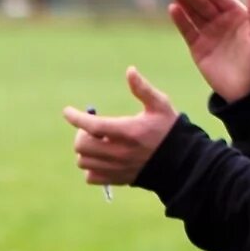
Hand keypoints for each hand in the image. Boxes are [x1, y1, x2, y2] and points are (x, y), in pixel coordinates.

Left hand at [62, 69, 178, 186]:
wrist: (182, 161)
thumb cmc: (168, 129)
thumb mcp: (160, 105)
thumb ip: (143, 89)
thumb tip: (130, 70)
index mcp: (128, 131)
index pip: (93, 126)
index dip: (76, 118)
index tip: (67, 111)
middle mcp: (119, 152)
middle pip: (82, 145)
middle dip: (81, 134)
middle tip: (91, 129)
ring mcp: (117, 168)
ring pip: (83, 161)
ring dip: (85, 150)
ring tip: (97, 143)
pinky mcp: (117, 179)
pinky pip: (90, 177)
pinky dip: (90, 167)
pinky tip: (101, 158)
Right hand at [166, 0, 249, 102]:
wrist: (247, 92)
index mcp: (239, 15)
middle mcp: (222, 22)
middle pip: (203, 3)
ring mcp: (209, 34)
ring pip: (193, 14)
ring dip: (183, 3)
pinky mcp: (198, 48)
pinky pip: (187, 31)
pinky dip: (180, 21)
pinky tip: (173, 10)